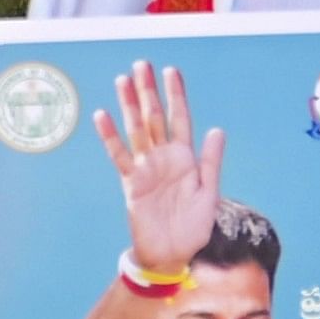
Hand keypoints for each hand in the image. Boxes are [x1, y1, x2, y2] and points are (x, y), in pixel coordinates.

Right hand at [95, 64, 223, 275]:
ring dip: (130, 105)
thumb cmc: (192, 226)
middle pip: (154, 117)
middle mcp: (164, 158)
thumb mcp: (209, 193)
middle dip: (149, 91)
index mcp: (186, 158)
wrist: (171, 253)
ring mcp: (146, 168)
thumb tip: (216, 130)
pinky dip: (110, 136)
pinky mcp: (131, 182)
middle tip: (141, 65)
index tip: (171, 71)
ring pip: (136, 130)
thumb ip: (210, 161)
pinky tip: (104, 116)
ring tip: (123, 80)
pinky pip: (119, 155)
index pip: (180, 119)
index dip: (176, 95)